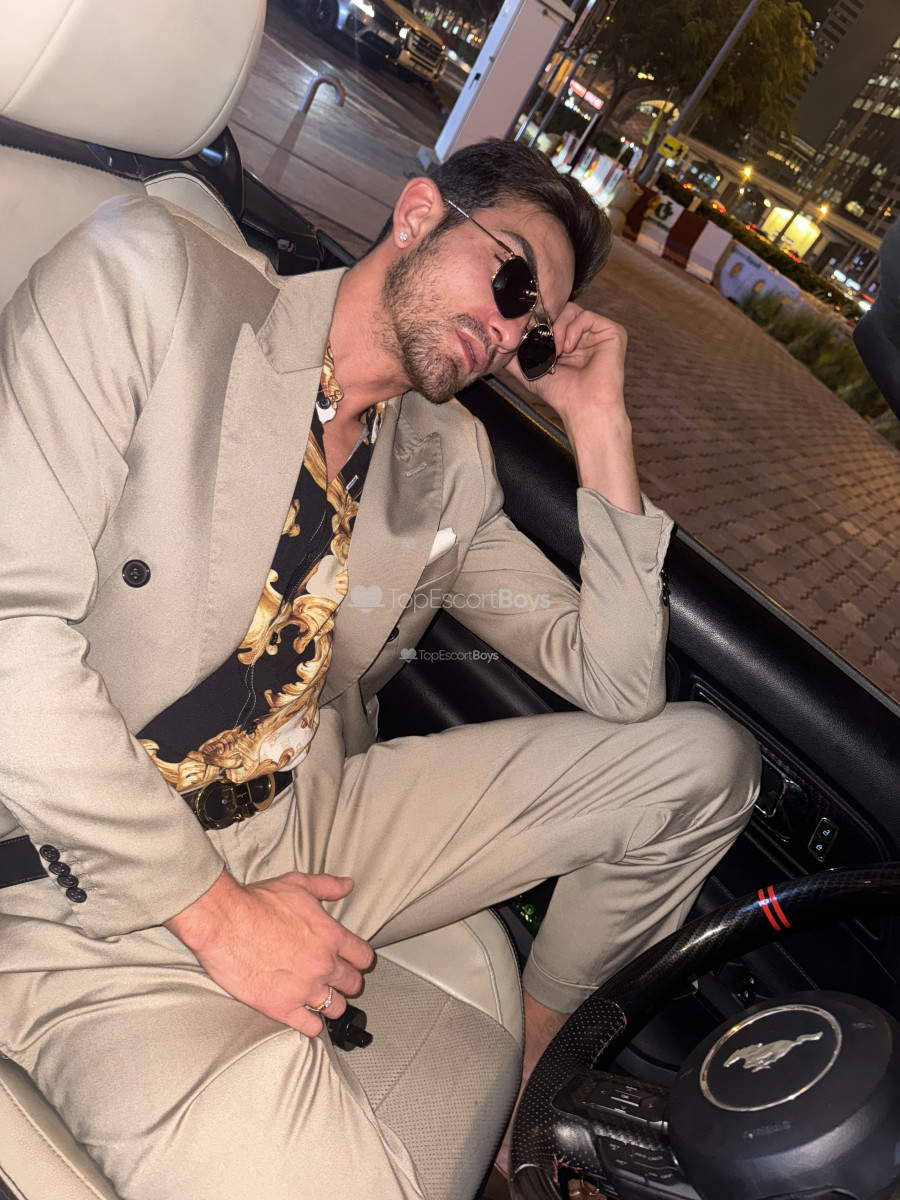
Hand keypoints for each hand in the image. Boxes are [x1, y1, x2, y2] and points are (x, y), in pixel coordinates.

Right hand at [165, 868, 374, 1035]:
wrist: (225, 922)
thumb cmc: (257, 902)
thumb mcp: (298, 884)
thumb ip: (327, 885)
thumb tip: (347, 885)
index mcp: (331, 936)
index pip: (363, 957)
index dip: (358, 960)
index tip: (351, 961)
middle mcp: (323, 965)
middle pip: (353, 984)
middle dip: (346, 982)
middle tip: (334, 980)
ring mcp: (305, 989)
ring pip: (336, 1008)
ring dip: (331, 1004)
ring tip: (319, 998)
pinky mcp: (282, 1008)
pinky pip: (311, 1027)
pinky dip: (311, 1023)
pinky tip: (304, 1015)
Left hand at [507, 304, 627, 426]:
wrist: (584, 406)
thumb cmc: (560, 393)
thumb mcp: (528, 369)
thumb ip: (514, 354)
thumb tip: (497, 340)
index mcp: (567, 341)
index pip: (548, 319)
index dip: (536, 324)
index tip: (526, 337)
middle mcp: (583, 335)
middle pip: (559, 311)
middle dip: (545, 326)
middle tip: (540, 345)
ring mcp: (597, 333)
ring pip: (571, 310)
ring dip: (558, 330)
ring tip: (555, 352)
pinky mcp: (612, 332)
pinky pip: (587, 316)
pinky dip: (573, 329)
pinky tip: (569, 348)